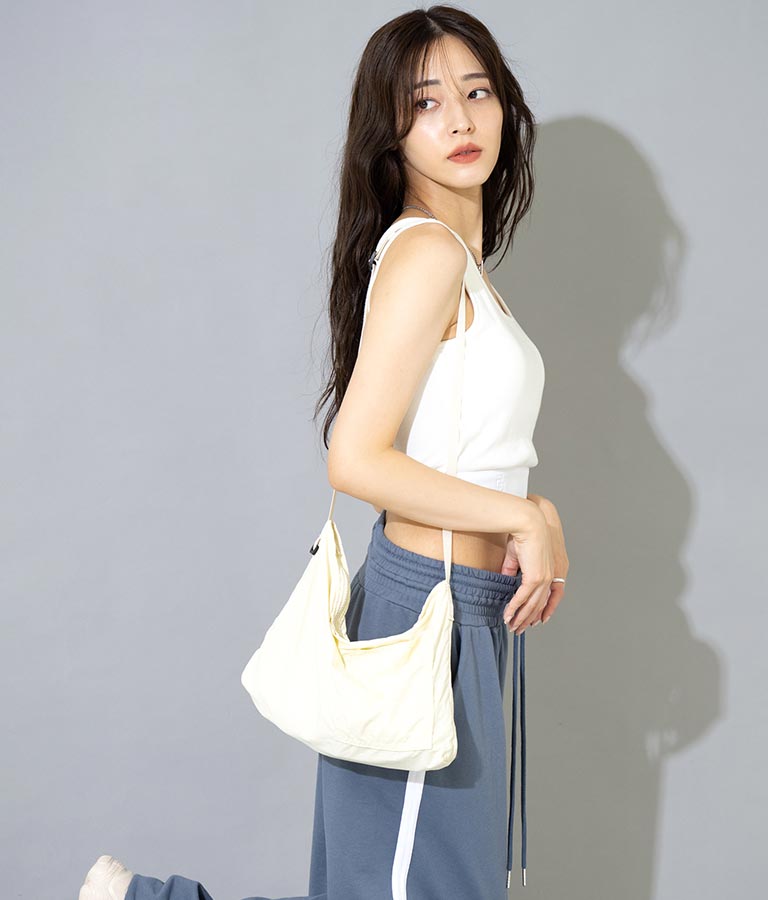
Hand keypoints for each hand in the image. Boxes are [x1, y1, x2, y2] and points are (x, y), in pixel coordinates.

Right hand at [503, 494, 568, 633]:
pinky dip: (515, 608)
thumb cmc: (522, 535)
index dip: (536, 611)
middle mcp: (549, 578)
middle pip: (538, 605)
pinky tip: (508, 615)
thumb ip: (511, 569)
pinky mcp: (534, 577)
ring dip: (520, 618)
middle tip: (517, 630)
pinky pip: (523, 598)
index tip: (528, 621)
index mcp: (548, 573)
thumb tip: (504, 578)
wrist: (528, 524)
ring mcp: (543, 579)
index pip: (544, 597)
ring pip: (531, 605)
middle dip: (527, 620)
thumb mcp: (516, 556)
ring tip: (511, 627)